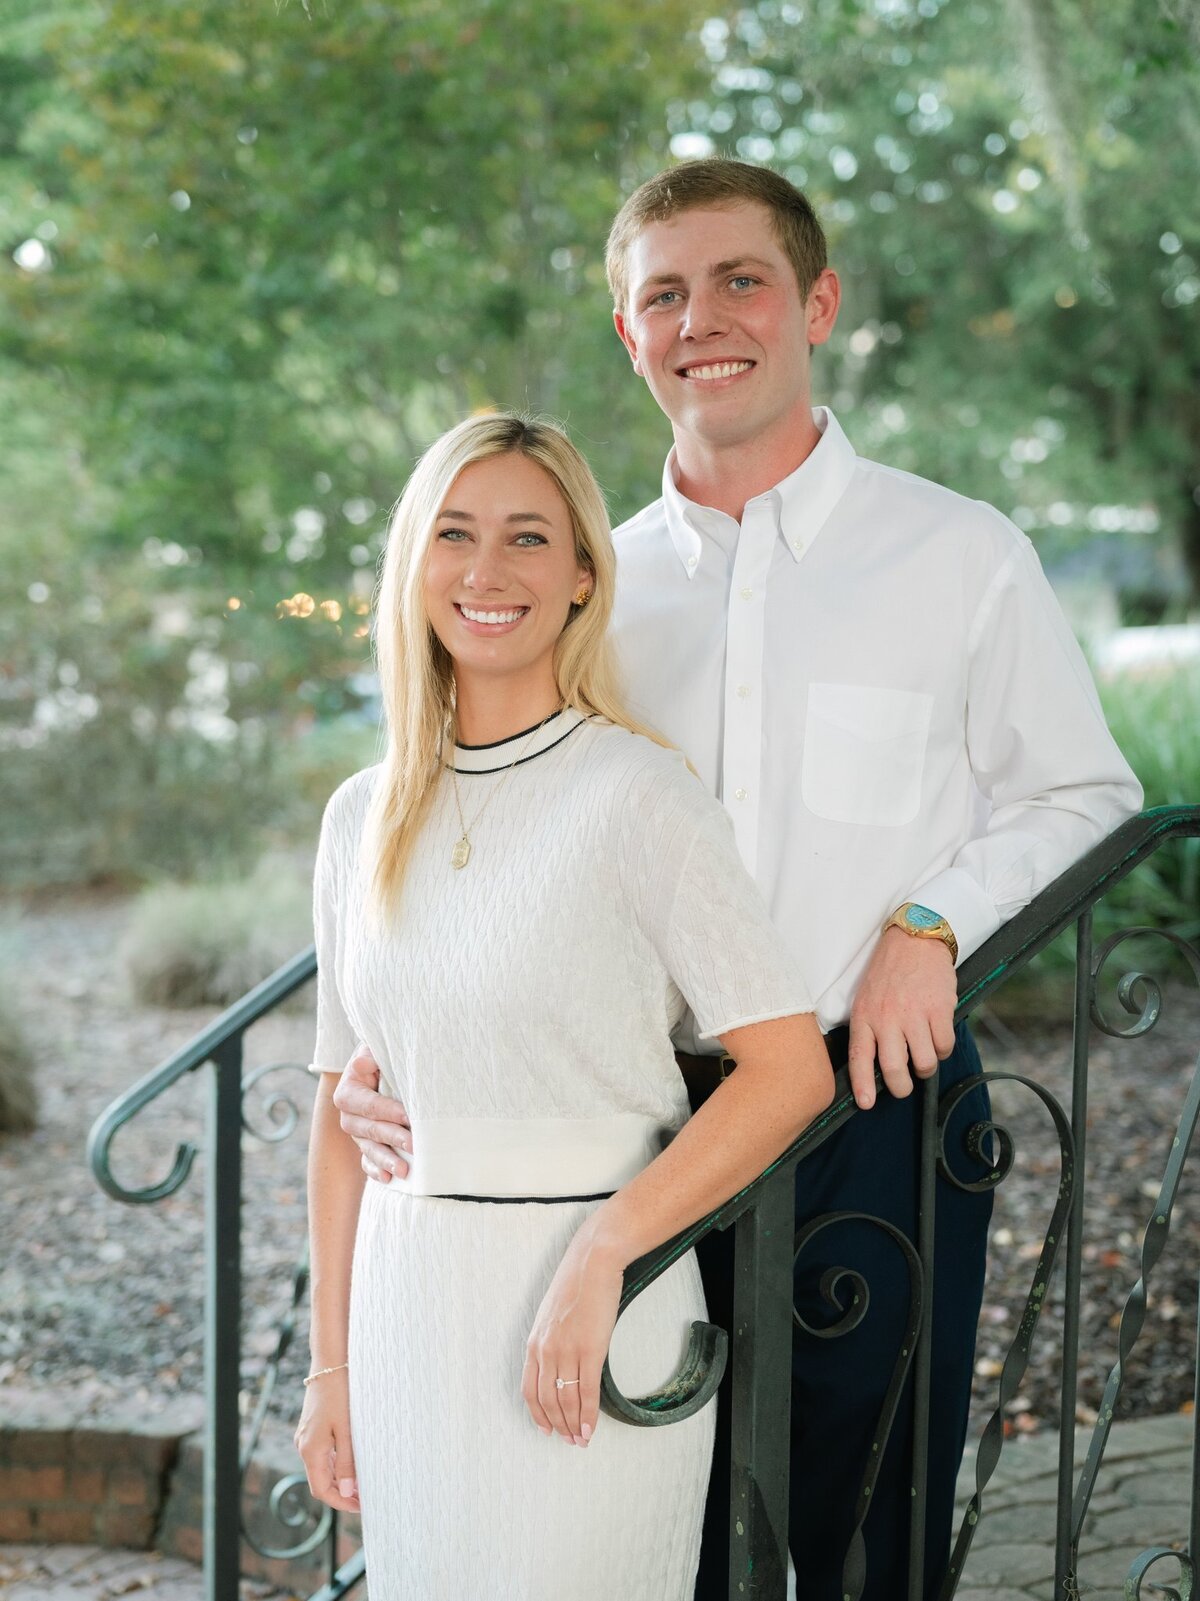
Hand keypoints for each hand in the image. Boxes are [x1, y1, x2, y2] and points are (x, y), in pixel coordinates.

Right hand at [294, 1369, 359, 1513]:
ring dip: (339, 1480)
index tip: (361, 1507)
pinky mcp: (311, 1427)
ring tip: (362, 1484)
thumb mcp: (346, 1430)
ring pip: (321, 1469)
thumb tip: (345, 1491)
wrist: (329, 1363)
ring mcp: (305, 1436)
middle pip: (320, 1482)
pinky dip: (335, 1465)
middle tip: (365, 1498)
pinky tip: (351, 1463)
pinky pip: (321, 1455)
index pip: (321, 1490)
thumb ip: (346, 1462)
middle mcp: (303, 1446)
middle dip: (341, 1493)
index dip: (340, 1502)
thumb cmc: (340, 1394)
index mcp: (310, 1450)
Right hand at [333, 1046, 412, 1181]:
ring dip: (386, 1160)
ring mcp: (357, 1133)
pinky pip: (367, 1162)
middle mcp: (348, 1115)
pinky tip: (388, 1179)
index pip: (369, 1104)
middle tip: (414, 1145)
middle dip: (392, 1138)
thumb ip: (372, 1055)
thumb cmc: (383, 1057)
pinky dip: (376, 1171)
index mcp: (348, 1091)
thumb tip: (365, 1062)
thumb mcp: (376, 1050)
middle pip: (369, 1130)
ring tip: (404, 1170)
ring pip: (369, 1149)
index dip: (388, 1111)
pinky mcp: (366, 1145)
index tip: (409, 1117)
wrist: (382, 1068)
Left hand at [522, 1218, 623, 1448]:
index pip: (529, 1390)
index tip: (547, 1429)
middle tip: (569, 1441)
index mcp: (534, 1342)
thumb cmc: (575, 1283)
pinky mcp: (590, 1349)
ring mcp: (566, 1351)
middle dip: (558, 1425)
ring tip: (581, 1440)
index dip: (537, 1414)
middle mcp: (545, 1350)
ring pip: (566, 1401)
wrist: (593, 1262)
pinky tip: (590, 1429)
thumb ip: (551, 1340)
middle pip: (547, 1401)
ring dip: (573, 1426)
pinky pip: (586, 1392)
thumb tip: (560, 1363)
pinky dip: (588, 1416)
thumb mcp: (552, 1314)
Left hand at [848, 928, 957, 1108]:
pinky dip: (943, 1048)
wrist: (914, 940)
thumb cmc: (889, 972)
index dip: (862, 1085)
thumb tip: (874, 1065)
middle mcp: (887, 1018)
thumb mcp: (866, 998)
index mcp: (865, 1016)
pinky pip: (944, 1046)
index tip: (866, 1103)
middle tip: (905, 1085)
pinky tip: (937, 1036)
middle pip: (895, 1070)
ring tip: (924, 1055)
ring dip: (926, 1067)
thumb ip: (869, 1028)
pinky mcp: (939, 1010)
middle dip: (902, 1087)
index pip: (860, 1057)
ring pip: (924, 1063)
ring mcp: (914, 1015)